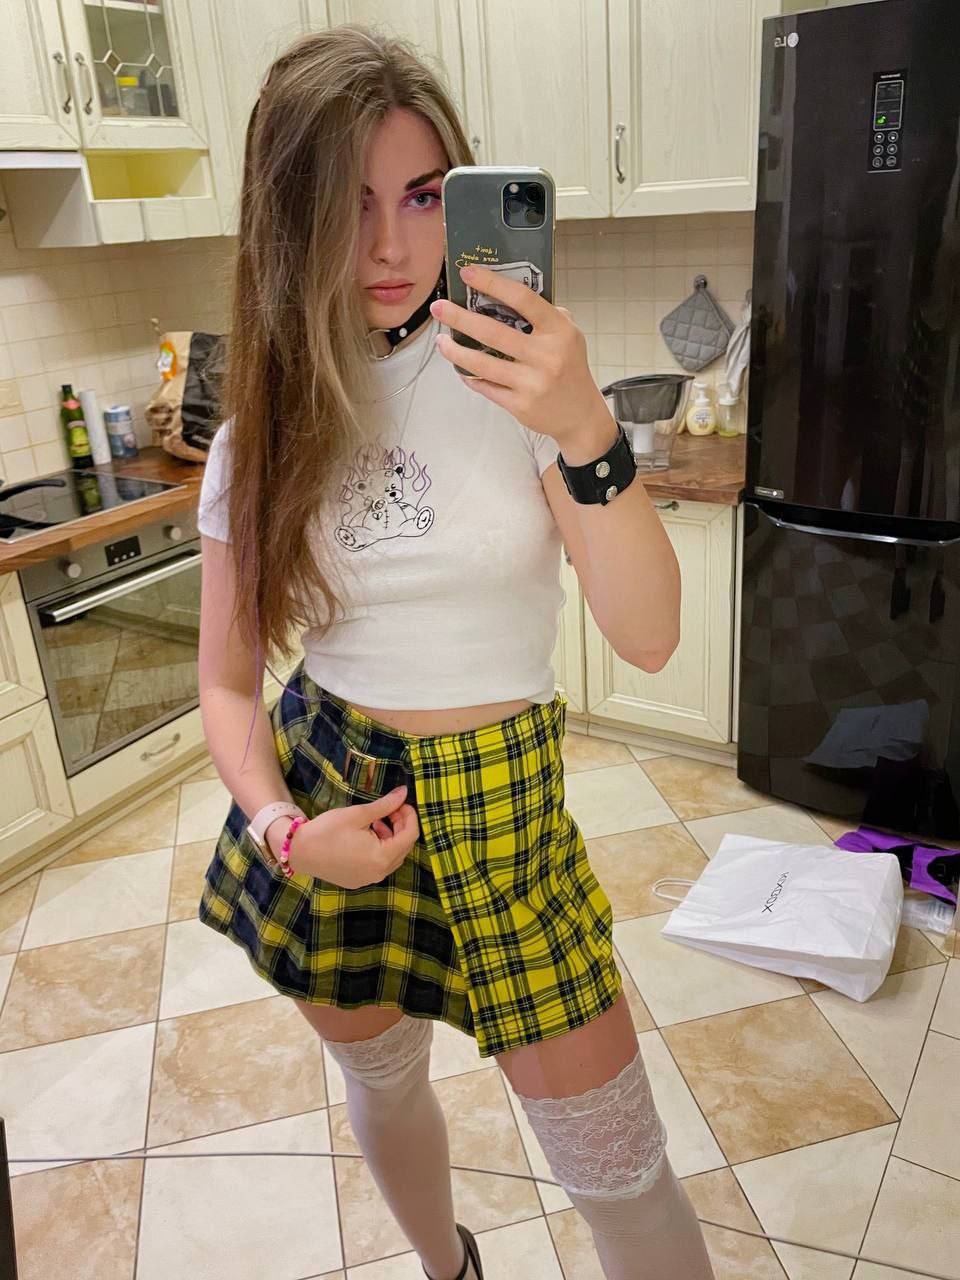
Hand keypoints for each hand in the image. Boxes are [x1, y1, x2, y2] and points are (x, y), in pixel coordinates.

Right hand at [273, 786, 419, 889]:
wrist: (299, 851)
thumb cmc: (328, 830)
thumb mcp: (359, 814)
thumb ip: (385, 805)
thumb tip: (403, 792)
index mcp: (382, 857)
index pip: (410, 836)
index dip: (409, 816)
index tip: (401, 802)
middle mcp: (379, 873)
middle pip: (403, 847)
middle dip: (400, 825)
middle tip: (390, 808)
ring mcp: (369, 879)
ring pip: (392, 857)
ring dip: (390, 837)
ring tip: (376, 821)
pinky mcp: (358, 880)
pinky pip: (378, 864)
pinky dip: (379, 848)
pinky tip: (366, 835)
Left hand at [431, 264, 617, 455]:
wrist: (580, 416)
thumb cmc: (570, 369)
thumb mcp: (569, 336)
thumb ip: (546, 315)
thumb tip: (508, 294)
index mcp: (559, 331)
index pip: (522, 299)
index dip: (492, 283)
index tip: (468, 273)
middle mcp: (545, 356)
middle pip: (493, 332)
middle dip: (459, 318)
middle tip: (438, 307)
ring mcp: (531, 383)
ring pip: (481, 364)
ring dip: (455, 350)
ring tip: (440, 341)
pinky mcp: (520, 405)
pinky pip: (485, 387)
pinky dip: (469, 376)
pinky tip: (460, 367)